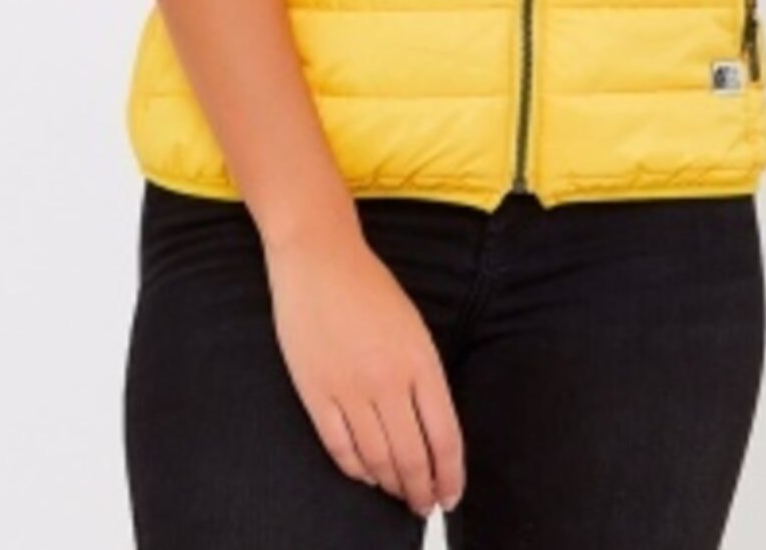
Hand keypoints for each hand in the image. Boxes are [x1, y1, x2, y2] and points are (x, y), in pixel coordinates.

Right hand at [262, 226, 465, 518]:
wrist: (319, 259)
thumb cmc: (370, 288)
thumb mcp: (414, 328)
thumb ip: (424, 378)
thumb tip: (431, 431)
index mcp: (420, 362)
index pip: (444, 438)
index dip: (450, 476)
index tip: (451, 495)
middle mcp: (387, 381)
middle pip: (412, 457)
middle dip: (422, 491)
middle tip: (425, 506)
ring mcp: (348, 389)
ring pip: (376, 460)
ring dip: (391, 485)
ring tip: (399, 494)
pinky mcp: (315, 392)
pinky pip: (339, 448)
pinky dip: (355, 470)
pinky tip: (366, 476)